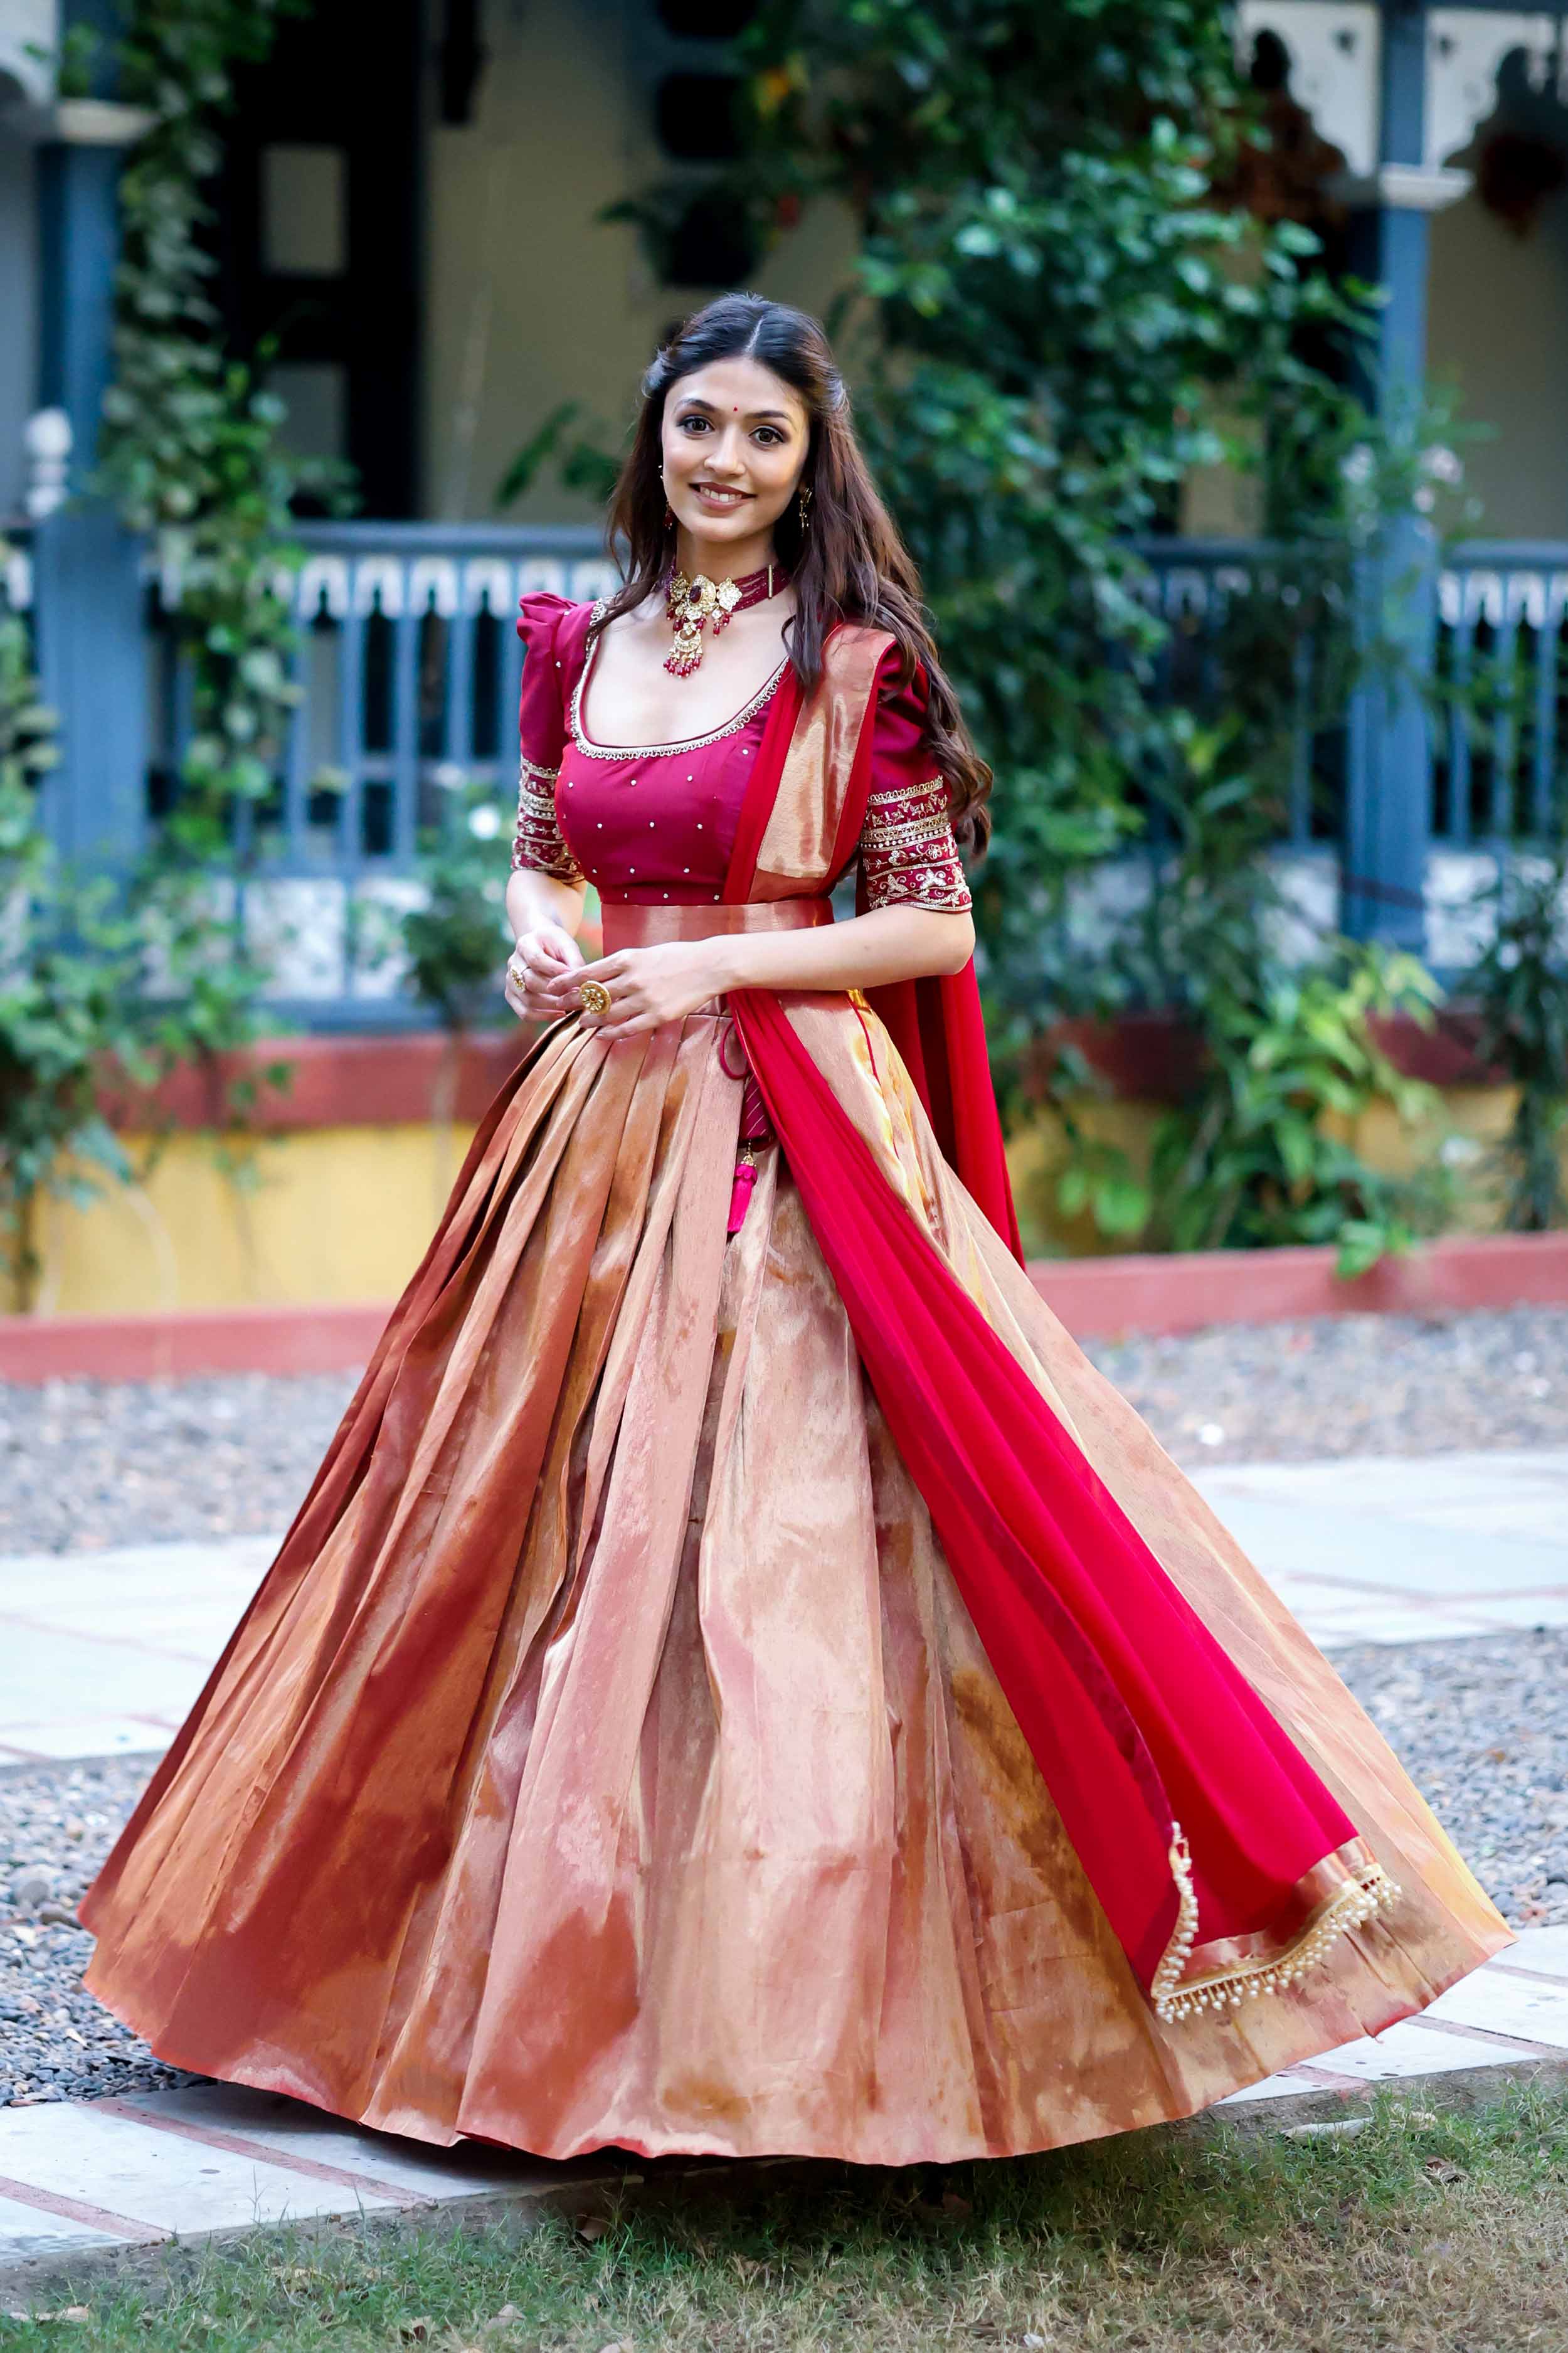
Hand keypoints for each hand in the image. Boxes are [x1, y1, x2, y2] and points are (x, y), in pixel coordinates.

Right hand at [503, 921, 583, 1023]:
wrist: (540, 947)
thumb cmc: (556, 946)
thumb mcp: (567, 946)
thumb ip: (574, 962)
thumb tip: (581, 984)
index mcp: (525, 944)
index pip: (536, 959)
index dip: (554, 970)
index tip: (572, 977)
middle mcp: (513, 962)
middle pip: (529, 981)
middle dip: (554, 991)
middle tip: (574, 995)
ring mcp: (510, 980)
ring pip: (527, 999)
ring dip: (550, 1006)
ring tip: (569, 1006)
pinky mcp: (512, 995)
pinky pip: (524, 1012)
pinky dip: (542, 1016)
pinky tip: (560, 1014)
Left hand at [567, 940, 731, 1038]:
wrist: (708, 966)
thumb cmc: (676, 956)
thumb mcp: (644, 952)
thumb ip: (621, 964)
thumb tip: (596, 975)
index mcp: (627, 958)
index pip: (588, 973)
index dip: (567, 982)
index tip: (553, 987)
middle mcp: (632, 979)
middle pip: (593, 995)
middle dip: (573, 1002)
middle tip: (561, 1008)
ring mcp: (644, 999)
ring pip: (607, 1014)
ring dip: (590, 1019)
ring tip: (582, 1022)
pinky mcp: (657, 1015)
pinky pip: (627, 1028)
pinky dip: (611, 1032)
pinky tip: (602, 1034)